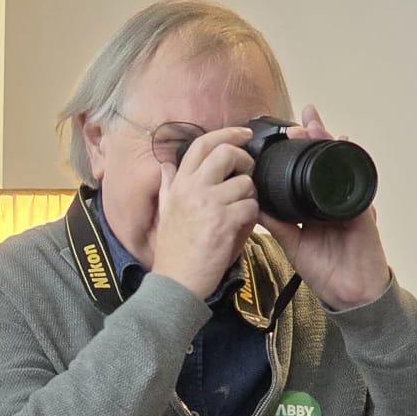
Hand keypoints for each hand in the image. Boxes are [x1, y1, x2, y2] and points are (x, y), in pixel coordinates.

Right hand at [151, 127, 260, 300]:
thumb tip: (166, 165)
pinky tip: (241, 228)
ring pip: (246, 183)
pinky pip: (251, 208)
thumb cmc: (173, 250)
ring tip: (240, 212)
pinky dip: (251, 218)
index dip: (228, 133)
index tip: (244, 134)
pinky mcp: (224, 222)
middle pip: (228, 153)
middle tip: (247, 174)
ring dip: (249, 197)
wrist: (176, 282)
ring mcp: (209, 204)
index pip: (203, 144)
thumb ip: (169, 185)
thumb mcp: (165, 211)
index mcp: (179, 184)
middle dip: (245, 161)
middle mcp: (193, 188)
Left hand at [260, 105, 390, 310]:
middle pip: (326, 161)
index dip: (299, 151)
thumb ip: (277, 223)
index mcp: (316, 205)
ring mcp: (349, 203)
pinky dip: (350, 169)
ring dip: (331, 146)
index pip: (307, 171)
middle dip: (317, 136)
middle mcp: (333, 199)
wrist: (348, 293)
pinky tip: (343, 151)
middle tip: (304, 117)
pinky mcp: (362, 213)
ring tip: (320, 127)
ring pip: (341, 167)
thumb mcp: (293, 242)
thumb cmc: (326, 269)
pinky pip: (356, 185)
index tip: (287, 131)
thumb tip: (254, 204)